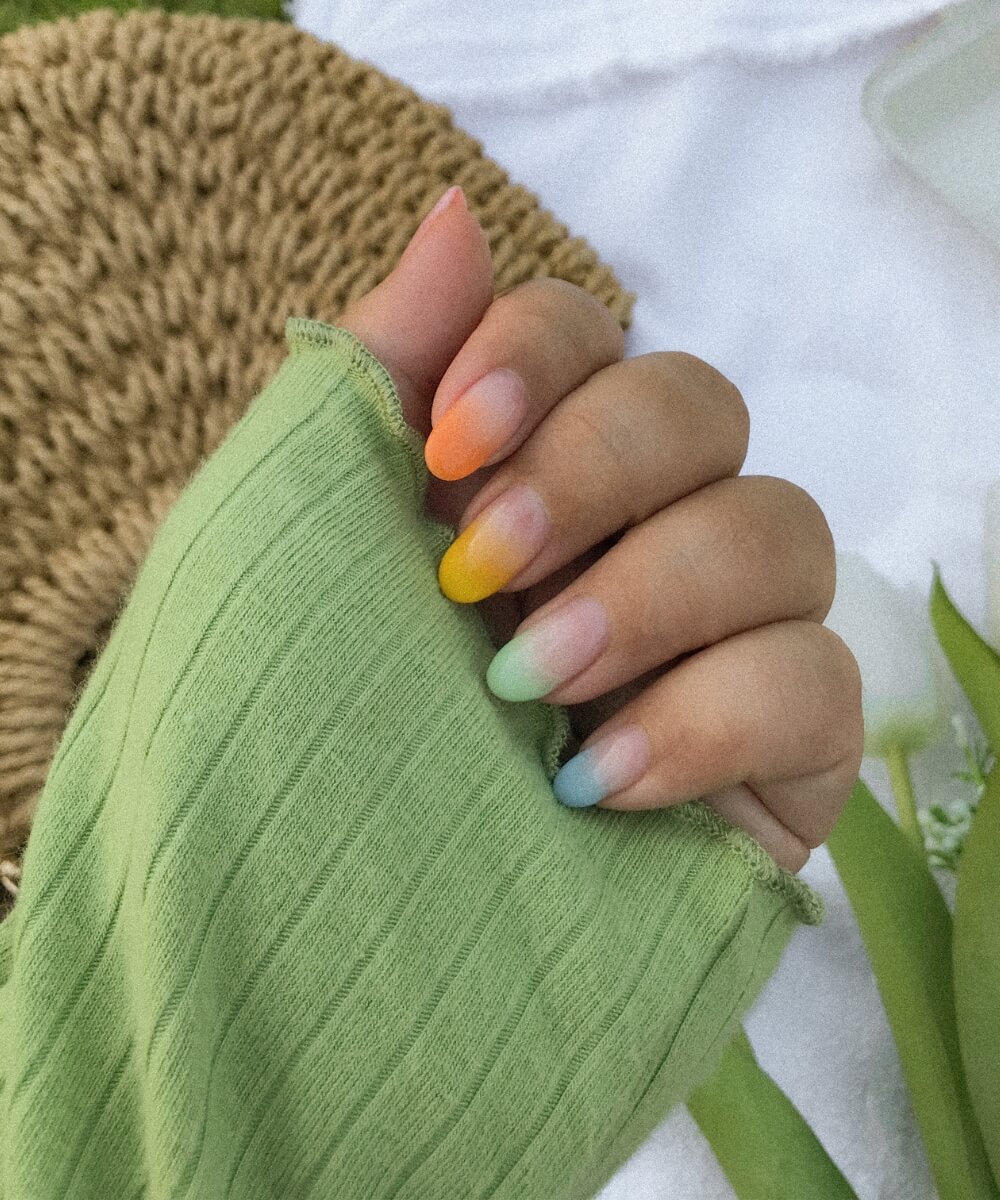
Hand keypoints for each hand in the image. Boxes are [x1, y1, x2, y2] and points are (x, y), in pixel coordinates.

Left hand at [338, 186, 863, 872]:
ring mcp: (713, 644)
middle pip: (704, 408)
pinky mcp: (779, 755)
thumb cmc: (285, 732)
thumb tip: (453, 215)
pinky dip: (713, 715)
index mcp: (513, 479)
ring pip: (784, 527)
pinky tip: (598, 782)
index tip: (445, 448)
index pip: (586, 338)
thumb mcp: (284, 536)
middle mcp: (624, 539)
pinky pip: (818, 681)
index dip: (537, 358)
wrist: (322, 947)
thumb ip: (366, 369)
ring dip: (656, 592)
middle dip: (601, 469)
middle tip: (481, 575)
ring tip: (532, 687)